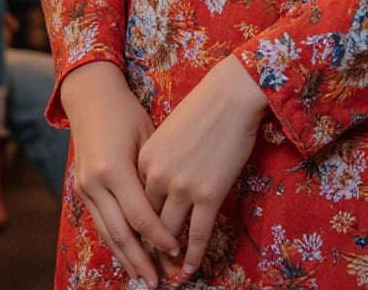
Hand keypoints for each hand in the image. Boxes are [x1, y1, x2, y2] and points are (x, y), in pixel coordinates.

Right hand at [60, 61, 180, 287]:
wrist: (92, 97)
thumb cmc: (127, 113)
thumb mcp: (148, 137)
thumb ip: (155, 173)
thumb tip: (173, 208)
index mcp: (114, 168)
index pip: (140, 216)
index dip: (160, 237)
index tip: (179, 251)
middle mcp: (95, 182)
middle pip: (121, 233)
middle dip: (141, 259)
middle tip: (160, 281)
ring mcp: (84, 187)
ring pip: (107, 233)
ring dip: (126, 257)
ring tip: (144, 277)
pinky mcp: (80, 189)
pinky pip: (99, 222)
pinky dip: (114, 241)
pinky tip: (127, 254)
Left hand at [138, 55, 267, 277]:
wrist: (231, 96)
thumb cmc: (203, 107)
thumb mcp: (168, 133)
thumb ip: (159, 160)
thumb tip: (161, 186)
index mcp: (144, 160)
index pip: (136, 202)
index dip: (139, 224)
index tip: (141, 240)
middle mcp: (158, 176)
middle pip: (148, 221)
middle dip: (149, 246)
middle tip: (150, 265)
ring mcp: (183, 187)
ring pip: (170, 233)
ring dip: (169, 256)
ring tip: (169, 272)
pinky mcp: (209, 194)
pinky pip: (197, 234)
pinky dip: (192, 255)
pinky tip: (189, 269)